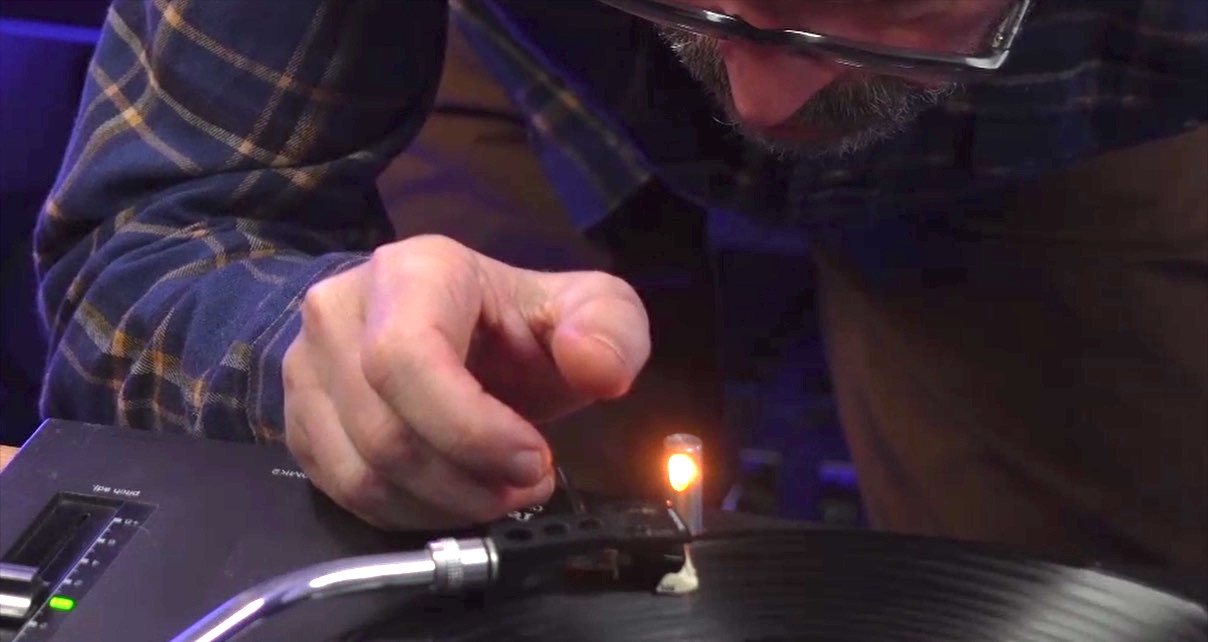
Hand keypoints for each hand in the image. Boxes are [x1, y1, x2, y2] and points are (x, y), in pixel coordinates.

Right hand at [282, 235, 649, 528]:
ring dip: (443, 505)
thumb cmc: (516, 323)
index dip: (470, 430)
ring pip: (363, 472)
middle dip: (468, 480)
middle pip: (386, 431)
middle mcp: (340, 310)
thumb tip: (596, 367)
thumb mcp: (588, 309)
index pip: (407, 358)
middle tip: (526, 484)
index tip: (533, 461)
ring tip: (497, 492)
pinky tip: (453, 498)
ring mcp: (307, 368)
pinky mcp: (298, 420)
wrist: (453, 327)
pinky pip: (345, 491)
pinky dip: (408, 514)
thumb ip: (611, 329)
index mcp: (413, 272)